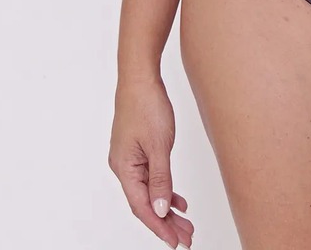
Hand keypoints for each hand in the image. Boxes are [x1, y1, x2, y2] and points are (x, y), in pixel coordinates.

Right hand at [108, 75, 194, 247]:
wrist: (140, 78)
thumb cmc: (147, 106)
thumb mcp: (159, 145)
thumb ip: (161, 179)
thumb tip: (162, 208)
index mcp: (125, 168)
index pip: (142, 207)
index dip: (159, 227)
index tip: (175, 242)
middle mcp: (124, 167)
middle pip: (146, 203)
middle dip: (166, 223)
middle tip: (186, 238)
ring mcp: (130, 159)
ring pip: (150, 191)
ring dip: (167, 208)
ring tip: (186, 224)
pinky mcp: (138, 150)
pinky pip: (151, 177)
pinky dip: (165, 189)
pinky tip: (178, 200)